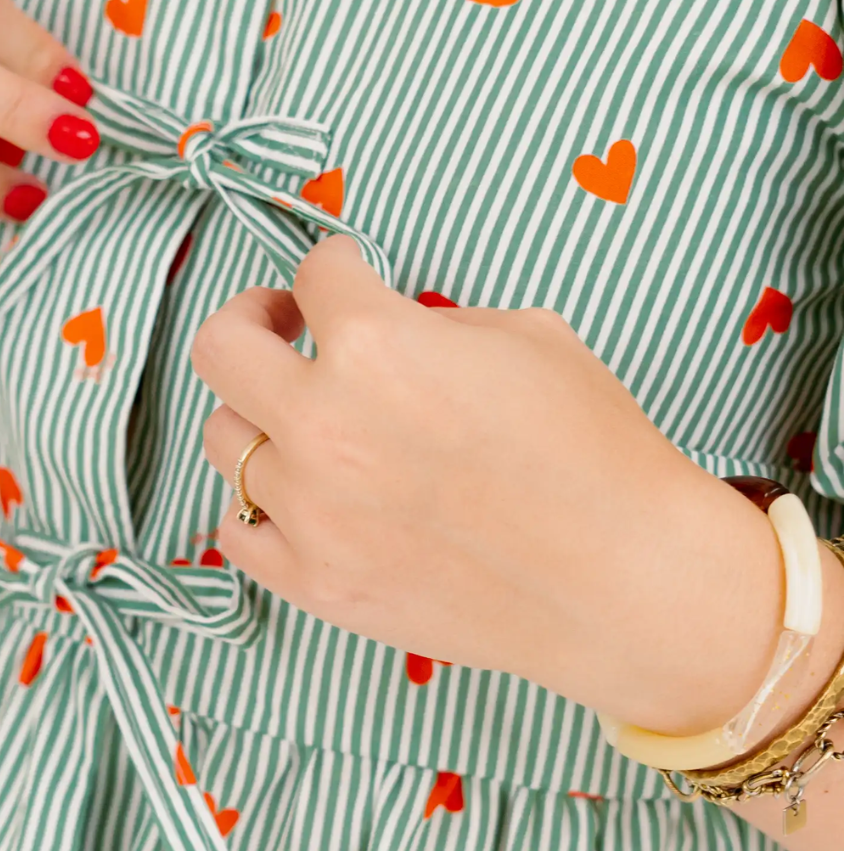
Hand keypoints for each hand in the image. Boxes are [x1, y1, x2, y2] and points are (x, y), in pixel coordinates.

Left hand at [193, 236, 786, 735]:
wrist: (631, 585)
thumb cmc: (596, 453)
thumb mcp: (526, 336)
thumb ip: (430, 321)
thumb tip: (391, 325)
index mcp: (376, 345)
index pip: (315, 272)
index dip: (337, 264)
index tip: (346, 275)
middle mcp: (323, 425)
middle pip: (219, 346)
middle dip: (252, 318)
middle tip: (285, 325)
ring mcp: (310, 512)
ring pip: (223, 439)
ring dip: (261, 416)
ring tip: (308, 420)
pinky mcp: (315, 584)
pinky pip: (236, 531)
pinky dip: (260, 506)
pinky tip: (302, 495)